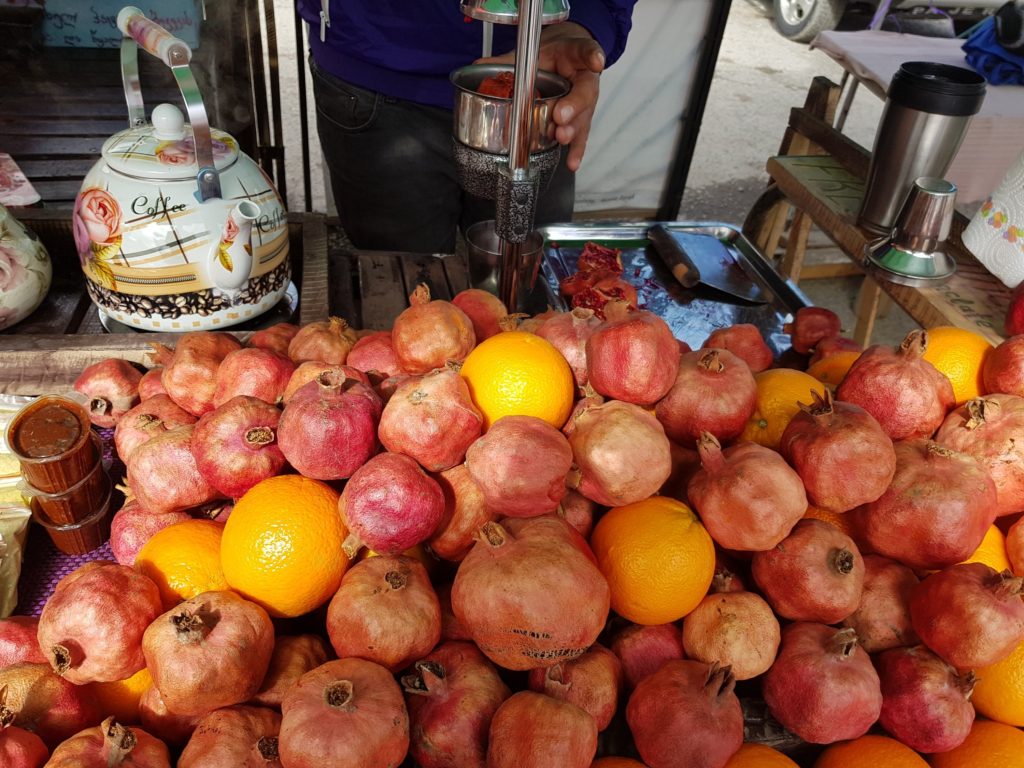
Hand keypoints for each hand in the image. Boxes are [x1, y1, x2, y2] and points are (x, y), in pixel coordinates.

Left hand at [476, 22, 604, 171]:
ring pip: (583, 118)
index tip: (595, 62)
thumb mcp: (534, 50)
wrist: (566, 59)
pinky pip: (580, 137)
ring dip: (572, 130)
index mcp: (576, 56)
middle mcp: (585, 81)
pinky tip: (572, 162)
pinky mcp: (581, 121)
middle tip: (559, 116)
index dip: (591, 56)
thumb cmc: (554, 54)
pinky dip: (576, 151)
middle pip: (585, 95)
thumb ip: (509, 59)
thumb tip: (478, 65)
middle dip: (572, 107)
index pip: (586, 51)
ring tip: (561, 137)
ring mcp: (585, 103)